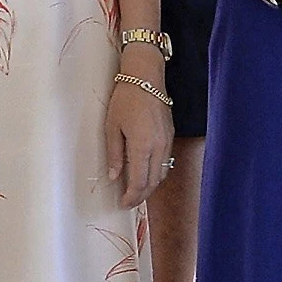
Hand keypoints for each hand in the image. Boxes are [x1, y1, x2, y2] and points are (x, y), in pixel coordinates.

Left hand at [105, 72, 174, 207]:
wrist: (145, 78)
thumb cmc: (125, 100)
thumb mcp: (111, 127)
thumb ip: (113, 154)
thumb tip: (114, 177)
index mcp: (142, 147)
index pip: (139, 182)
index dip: (131, 197)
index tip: (123, 204)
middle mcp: (158, 148)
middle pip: (153, 182)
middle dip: (141, 195)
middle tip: (129, 202)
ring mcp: (167, 142)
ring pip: (162, 174)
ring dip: (150, 186)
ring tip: (136, 191)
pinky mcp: (170, 136)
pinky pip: (166, 162)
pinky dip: (157, 173)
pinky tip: (146, 173)